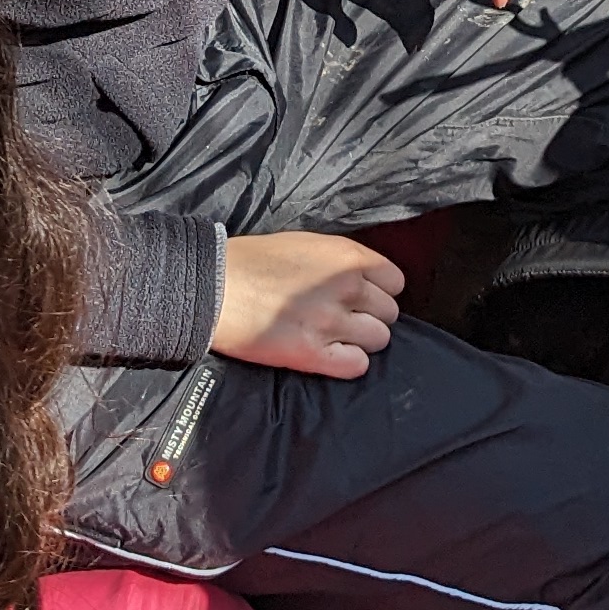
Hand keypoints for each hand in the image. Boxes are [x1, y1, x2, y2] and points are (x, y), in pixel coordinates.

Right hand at [214, 229, 405, 378]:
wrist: (213, 285)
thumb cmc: (253, 260)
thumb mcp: (306, 244)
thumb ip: (339, 262)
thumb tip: (363, 279)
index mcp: (346, 256)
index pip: (395, 282)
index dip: (379, 291)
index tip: (362, 297)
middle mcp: (346, 287)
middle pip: (389, 313)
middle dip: (369, 316)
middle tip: (343, 318)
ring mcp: (331, 321)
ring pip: (379, 339)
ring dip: (360, 340)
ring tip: (334, 337)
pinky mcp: (312, 353)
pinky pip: (357, 365)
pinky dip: (347, 362)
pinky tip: (328, 354)